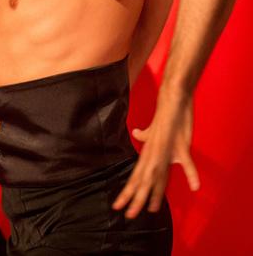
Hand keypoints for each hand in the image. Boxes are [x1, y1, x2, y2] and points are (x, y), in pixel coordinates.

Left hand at [112, 96, 198, 217]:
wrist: (170, 101)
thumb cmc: (163, 118)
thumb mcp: (153, 131)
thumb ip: (145, 136)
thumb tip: (138, 133)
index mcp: (147, 155)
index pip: (135, 178)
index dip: (127, 192)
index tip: (119, 206)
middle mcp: (152, 156)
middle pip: (142, 182)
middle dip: (134, 199)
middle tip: (127, 215)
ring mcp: (164, 152)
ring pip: (157, 177)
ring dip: (153, 194)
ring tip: (148, 210)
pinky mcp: (179, 145)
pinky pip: (186, 162)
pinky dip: (191, 174)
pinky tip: (195, 187)